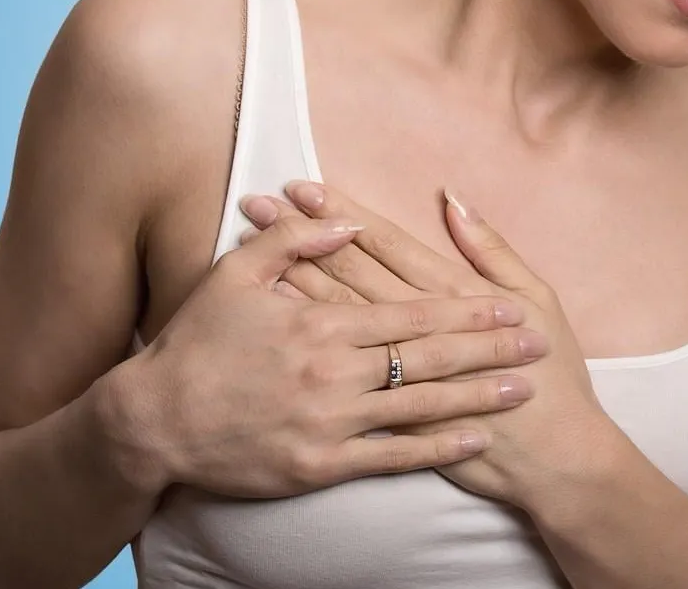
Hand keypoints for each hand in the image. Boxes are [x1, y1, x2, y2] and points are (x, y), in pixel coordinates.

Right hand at [125, 213, 549, 499]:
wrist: (153, 421)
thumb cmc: (194, 346)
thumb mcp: (232, 277)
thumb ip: (292, 244)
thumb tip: (344, 222)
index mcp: (319, 323)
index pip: (407, 311)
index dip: (462, 310)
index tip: (505, 307)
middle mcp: (332, 370)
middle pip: (425, 355)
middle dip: (487, 348)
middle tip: (534, 344)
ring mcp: (330, 420)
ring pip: (418, 404)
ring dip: (476, 395)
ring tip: (522, 389)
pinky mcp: (320, 464)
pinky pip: (392, 457)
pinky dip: (436, 449)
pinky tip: (473, 440)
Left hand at [241, 182, 626, 508]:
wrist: (555, 459)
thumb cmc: (556, 377)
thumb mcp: (540, 301)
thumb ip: (493, 250)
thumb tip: (453, 201)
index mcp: (452, 295)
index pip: (385, 244)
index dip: (343, 214)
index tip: (304, 187)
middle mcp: (415, 332)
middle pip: (349, 273)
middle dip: (304, 236)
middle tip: (262, 203)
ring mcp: (397, 376)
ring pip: (336, 317)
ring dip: (293, 277)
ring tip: (257, 249)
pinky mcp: (387, 415)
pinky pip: (333, 371)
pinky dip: (305, 344)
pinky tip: (274, 319)